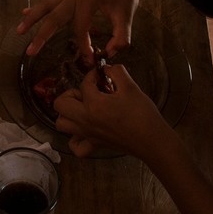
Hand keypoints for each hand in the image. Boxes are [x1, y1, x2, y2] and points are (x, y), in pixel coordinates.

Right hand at [17, 0, 143, 60]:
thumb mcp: (127, 15)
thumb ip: (120, 37)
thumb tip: (109, 54)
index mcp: (87, 0)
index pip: (80, 29)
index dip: (84, 46)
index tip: (90, 59)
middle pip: (54, 18)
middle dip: (41, 36)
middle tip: (30, 52)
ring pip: (47, 6)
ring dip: (33, 19)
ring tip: (19, 31)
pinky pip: (51, 2)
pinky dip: (38, 9)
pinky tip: (25, 12)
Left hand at [52, 64, 166, 158]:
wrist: (152, 140)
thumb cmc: (142, 115)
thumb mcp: (131, 87)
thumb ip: (117, 72)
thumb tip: (108, 68)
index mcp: (94, 104)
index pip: (84, 83)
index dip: (93, 75)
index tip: (101, 74)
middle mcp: (86, 120)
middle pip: (61, 104)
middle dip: (71, 93)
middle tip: (87, 91)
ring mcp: (88, 134)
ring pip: (62, 124)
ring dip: (68, 113)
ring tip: (83, 108)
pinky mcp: (95, 145)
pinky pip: (75, 146)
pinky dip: (75, 138)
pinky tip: (84, 130)